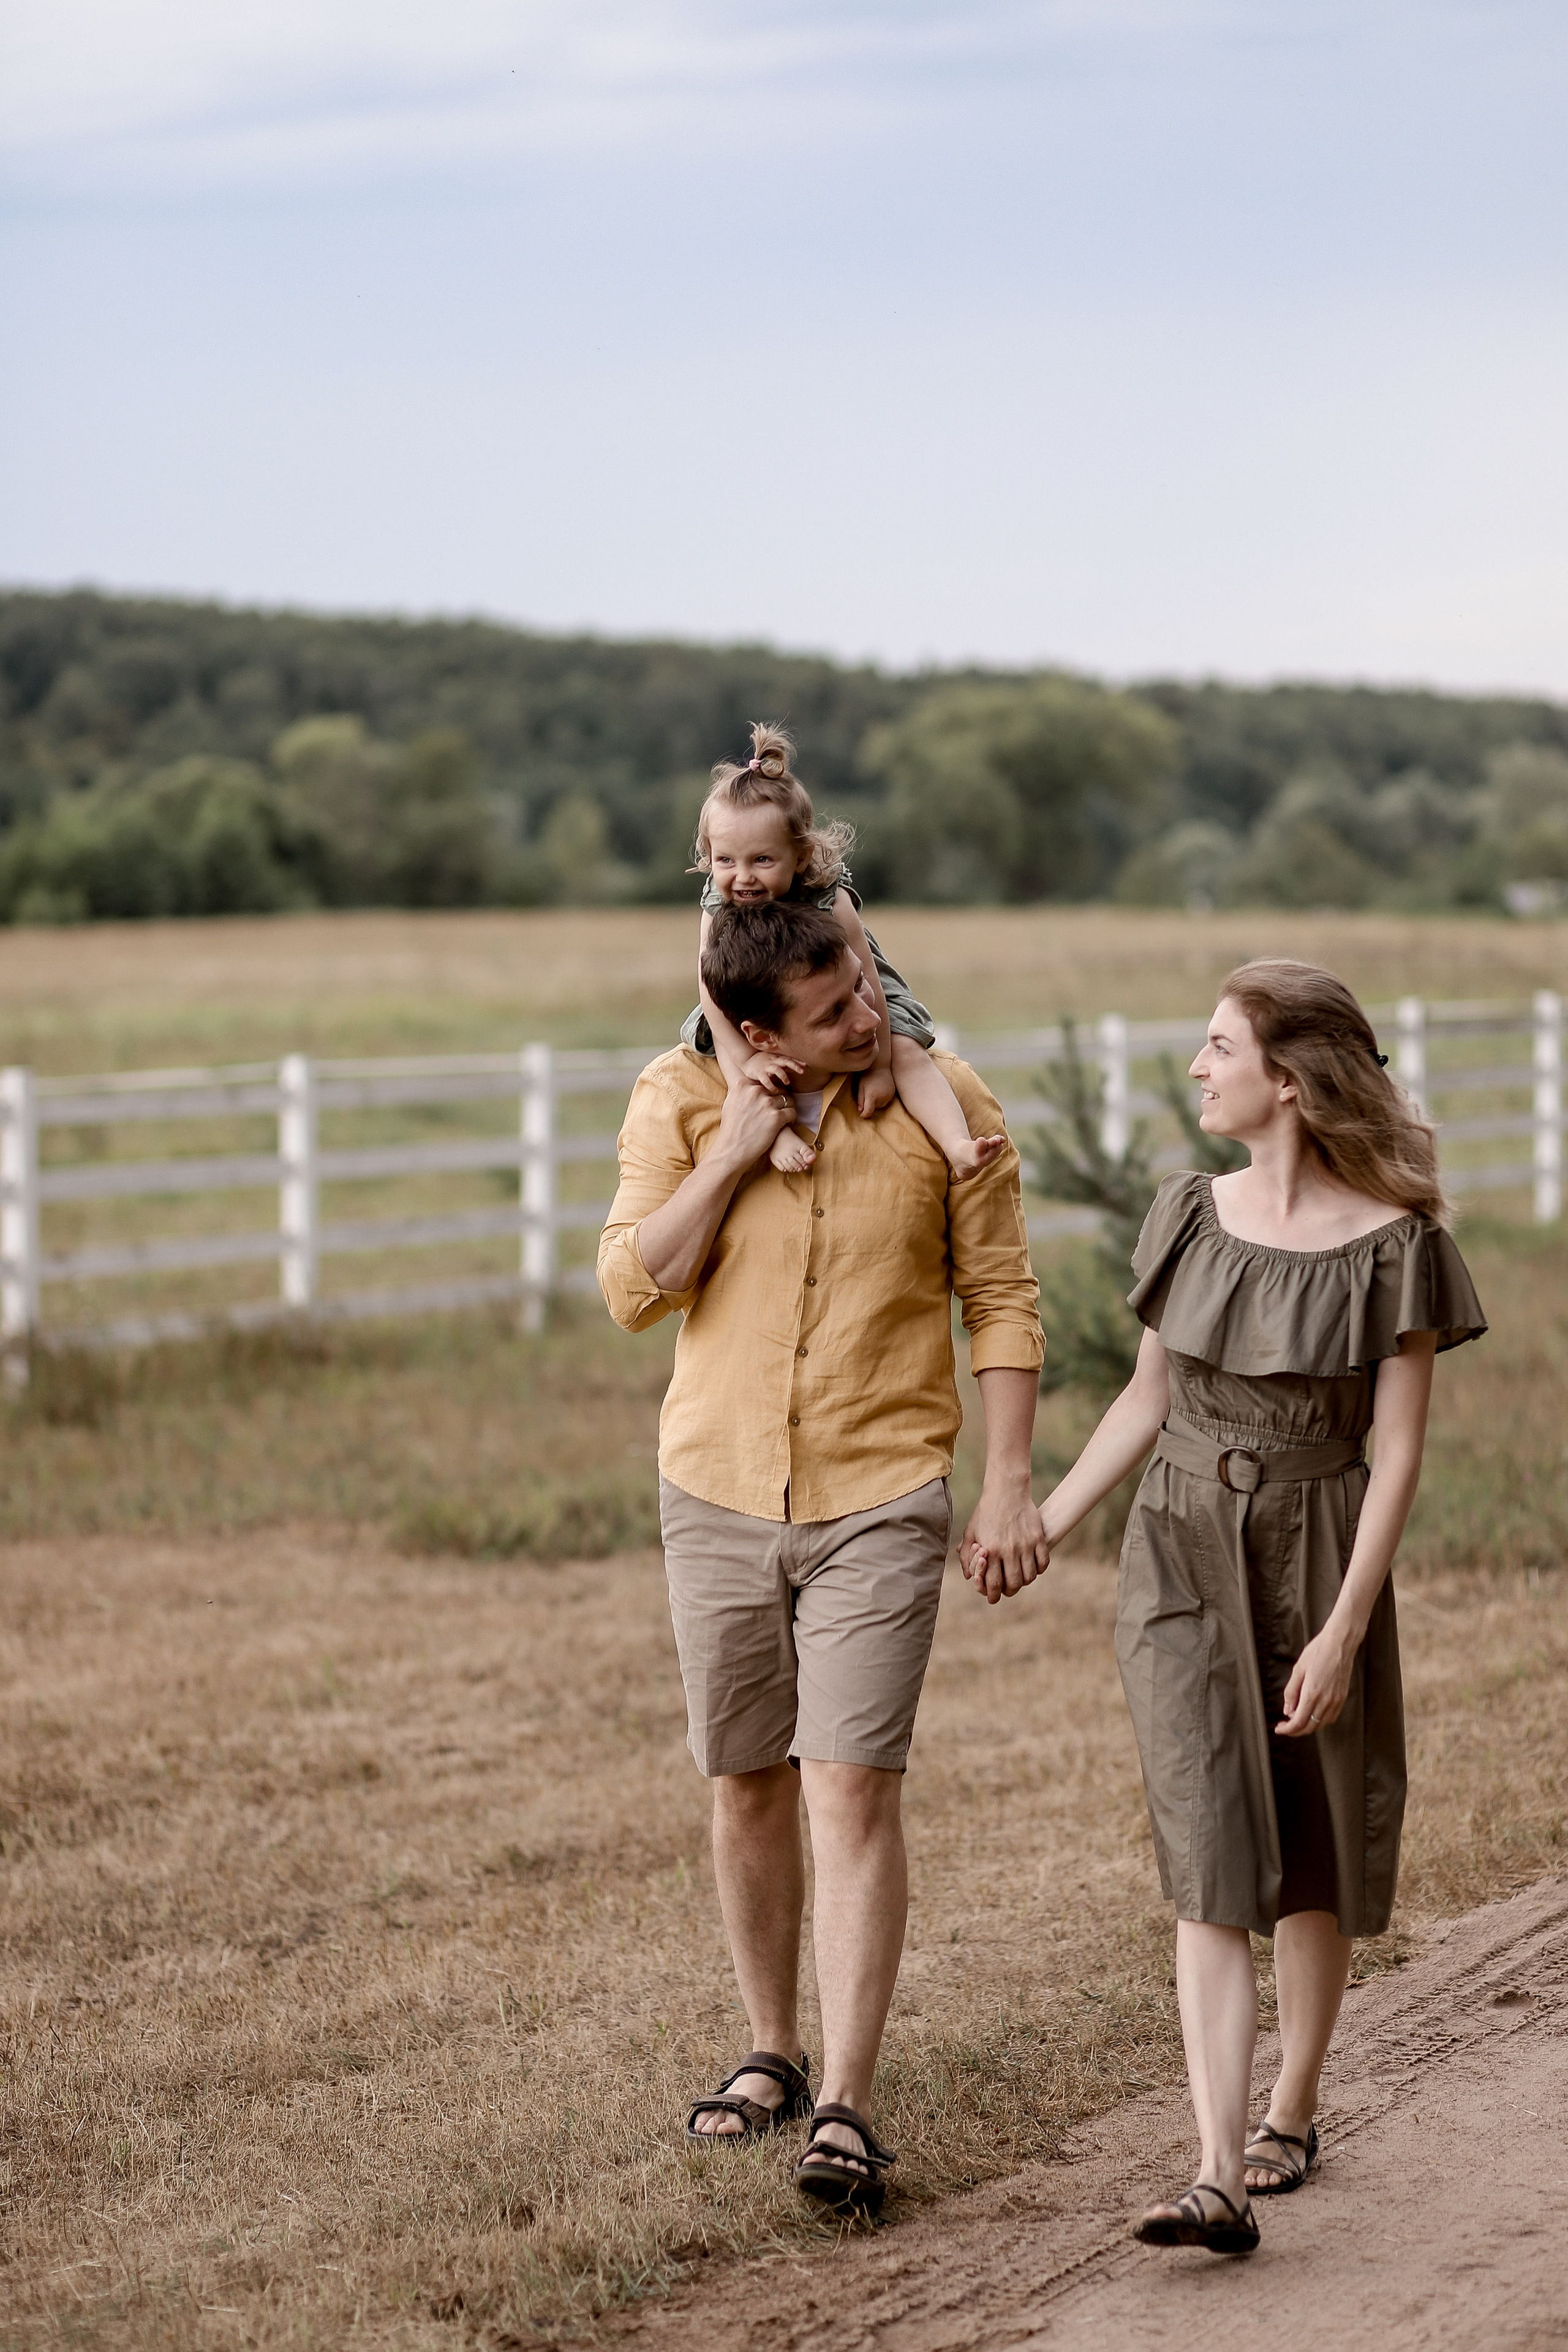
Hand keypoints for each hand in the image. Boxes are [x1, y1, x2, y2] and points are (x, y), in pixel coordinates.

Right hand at [714, 1063, 798, 1173]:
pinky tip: (786, 1124)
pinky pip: (792, 1112)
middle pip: (778, 1089)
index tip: (769, 1100)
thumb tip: (749, 1083)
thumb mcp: (730, 1102)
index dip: (769, 1091)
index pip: (765, 1081)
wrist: (732, 1149)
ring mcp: (766, 1103)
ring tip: (783, 1117)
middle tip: (778, 1110)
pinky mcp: (776, 1117)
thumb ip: (741, 1091)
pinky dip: (791, 1118)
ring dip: (787, 1108)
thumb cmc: (730, 1128)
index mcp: (743, 1085)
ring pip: (787, 1099)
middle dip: (780, 1099)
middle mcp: (755, 1091)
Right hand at [743, 1050, 804, 1097]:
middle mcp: (772, 1061)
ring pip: (776, 1069)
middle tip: (802, 1071)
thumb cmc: (763, 1062)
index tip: (806, 1065)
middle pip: (785, 1061)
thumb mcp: (774, 1061)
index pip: (789, 1059)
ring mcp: (765, 1067)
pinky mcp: (758, 1073)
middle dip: (794, 1065)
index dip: (797, 1062)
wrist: (746, 1060)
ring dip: (783, 1075)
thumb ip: (785, 1065)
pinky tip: (775, 1090)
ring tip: (787, 1082)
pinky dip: (771, 1085)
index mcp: (777, 1058)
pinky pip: (765, 1080)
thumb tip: (798, 1068)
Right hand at [769, 1127, 817, 1173]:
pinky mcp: (774, 1159)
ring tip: (794, 1165)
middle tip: (800, 1165)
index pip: (803, 1163)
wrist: (777, 1133)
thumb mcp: (801, 1144)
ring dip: (793, 1169)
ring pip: (789, 1169)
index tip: (805, 1163)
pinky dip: (785, 1169)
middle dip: (800, 1167)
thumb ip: (807, 1152)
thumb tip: (813, 1160)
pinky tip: (787, 1165)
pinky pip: (781, 1169)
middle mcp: (788, 1155)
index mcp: (796, 1151)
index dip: (806, 1165)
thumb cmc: (790, 1138)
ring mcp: (780, 1158)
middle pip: (797, 1167)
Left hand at [857, 1066, 896, 1117]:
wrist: (880, 1066)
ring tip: (874, 1091)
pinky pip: (887, 1101)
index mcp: (872, 1096)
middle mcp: (882, 1097)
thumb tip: (861, 1111)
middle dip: (871, 1104)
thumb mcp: (861, 1087)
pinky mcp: (893, 1093)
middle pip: (875, 1108)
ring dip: (877, 1102)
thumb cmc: (868, 1076)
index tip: (862, 1115)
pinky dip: (883, 1099)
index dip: (864, 1115)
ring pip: (881, 1105)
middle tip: (868, 1094)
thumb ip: (860, 1100)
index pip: (869, 1111)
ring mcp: (888, 1095)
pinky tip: (880, 1090)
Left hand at [959, 1488, 1049, 1605]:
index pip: (993, 1585)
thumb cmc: (986, 1512)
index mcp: (989, 1550)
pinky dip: (1039, 1569)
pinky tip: (1032, 1564)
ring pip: (1029, 1577)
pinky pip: (1043, 1564)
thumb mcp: (970, 1532)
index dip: (993, 1595)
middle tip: (1008, 1586)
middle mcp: (1008, 1550)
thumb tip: (969, 1577)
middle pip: (1013, 1585)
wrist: (1006, 1490)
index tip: (994, 1596)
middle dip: (1009, 1590)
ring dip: (1024, 1580)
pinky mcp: (1038, 1538)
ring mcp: (1025, 1545)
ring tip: (1020, 1574)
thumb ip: (966, 1556)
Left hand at [1277, 1618, 1359, 1736]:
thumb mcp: (1298, 1669)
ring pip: (1321, 1724)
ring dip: (1308, 1726)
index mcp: (1312, 1693)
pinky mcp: (1342, 1698)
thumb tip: (1288, 1711)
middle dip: (1295, 1730)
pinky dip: (1320, 1720)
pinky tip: (1312, 1712)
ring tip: (1297, 1717)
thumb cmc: (1318, 1652)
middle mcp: (1326, 1701)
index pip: (1298, 1722)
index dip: (1287, 1730)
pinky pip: (1331, 1717)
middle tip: (1285, 1726)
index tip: (1279, 1729)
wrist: (1340, 1643)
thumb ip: (1291, 1692)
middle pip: (1310, 1727)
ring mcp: (1336, 1701)